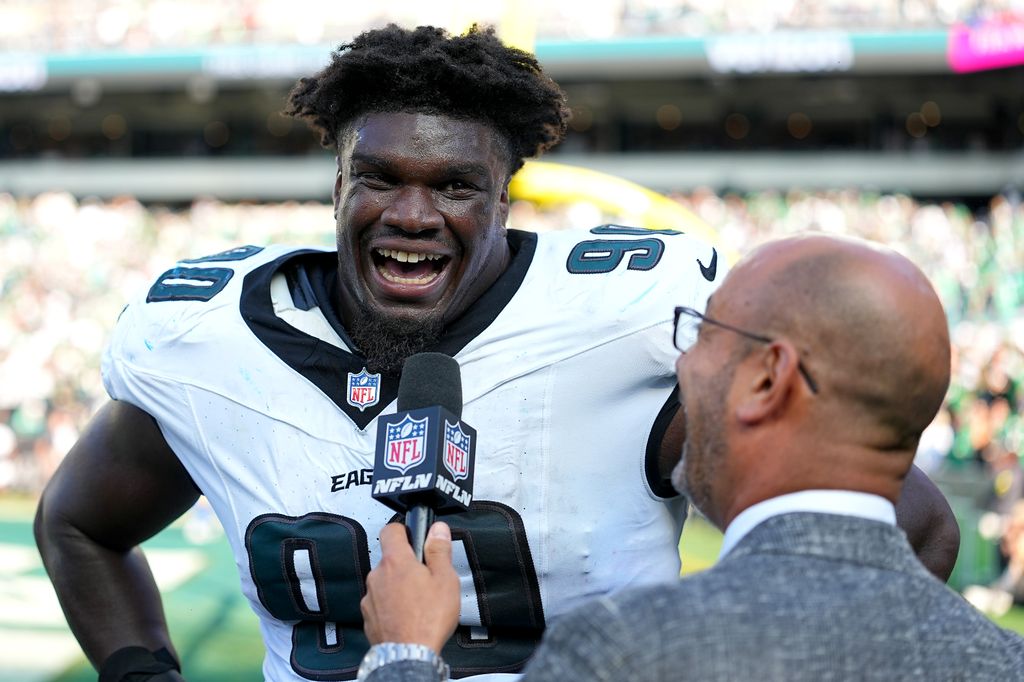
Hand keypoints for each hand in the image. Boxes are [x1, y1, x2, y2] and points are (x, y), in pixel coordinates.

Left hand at [361, 522, 459, 653]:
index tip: (414, 535)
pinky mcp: (368, 616)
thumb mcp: (445, 579)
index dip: (404, 529)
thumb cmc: (427, 620)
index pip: (391, 530)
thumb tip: (438, 529)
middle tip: (426, 577)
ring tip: (420, 601)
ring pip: (385, 582)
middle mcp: (377, 576)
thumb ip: (439, 550)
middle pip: (390, 559)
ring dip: (398, 586)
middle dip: (406, 564)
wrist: (409, 655)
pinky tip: (408, 615)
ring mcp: (370, 597)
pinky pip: (380, 602)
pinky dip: (392, 605)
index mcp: (396, 561)